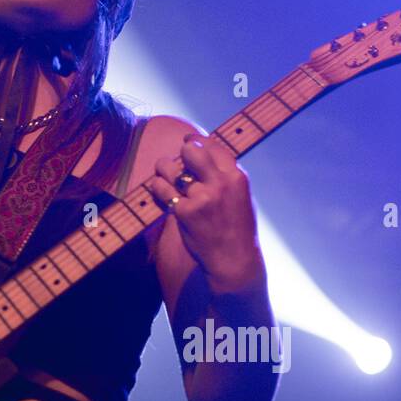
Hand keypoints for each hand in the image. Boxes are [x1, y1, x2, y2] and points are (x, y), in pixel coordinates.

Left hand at [147, 132, 264, 291]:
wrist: (233, 259)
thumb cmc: (237, 227)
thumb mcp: (241, 196)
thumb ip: (225, 175)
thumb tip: (203, 154)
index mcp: (236, 177)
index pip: (212, 146)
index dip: (196, 141)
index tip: (188, 142)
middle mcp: (219, 184)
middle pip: (190, 151)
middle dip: (182, 152)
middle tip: (178, 160)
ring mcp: (200, 198)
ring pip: (169, 168)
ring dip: (164, 168)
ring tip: (165, 174)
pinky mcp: (183, 212)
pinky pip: (161, 189)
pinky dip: (158, 188)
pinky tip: (163, 192)